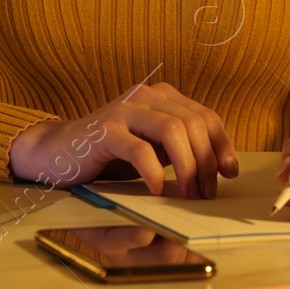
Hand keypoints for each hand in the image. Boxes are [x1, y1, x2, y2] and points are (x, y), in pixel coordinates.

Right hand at [8, 82, 238, 198]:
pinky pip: (140, 149)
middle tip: (205, 193)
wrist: (60, 152)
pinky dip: (154, 172)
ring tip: (187, 193)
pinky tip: (156, 190)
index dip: (222, 145)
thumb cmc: (111, 154)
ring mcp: (124, 110)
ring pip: (173, 131)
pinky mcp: (104, 130)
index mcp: (161, 96)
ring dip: (187, 167)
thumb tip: (221, 168)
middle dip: (206, 162)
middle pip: (193, 124)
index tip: (229, 173)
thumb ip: (182, 148)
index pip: (206, 115)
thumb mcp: (154, 148)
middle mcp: (145, 95)